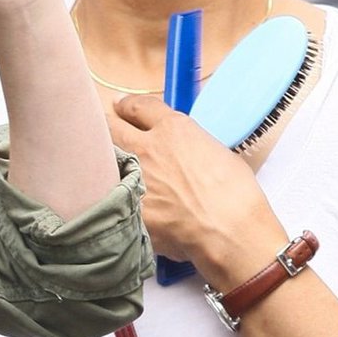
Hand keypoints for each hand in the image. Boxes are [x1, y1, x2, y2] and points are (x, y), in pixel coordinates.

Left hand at [110, 94, 286, 287]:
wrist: (226, 229)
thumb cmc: (235, 193)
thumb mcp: (217, 154)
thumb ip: (191, 147)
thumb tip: (182, 155)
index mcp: (173, 129)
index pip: (139, 107)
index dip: (127, 106)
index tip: (122, 108)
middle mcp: (147, 147)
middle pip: (111, 126)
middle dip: (107, 126)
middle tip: (105, 132)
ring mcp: (131, 175)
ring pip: (103, 158)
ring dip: (103, 158)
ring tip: (102, 162)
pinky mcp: (125, 204)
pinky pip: (108, 192)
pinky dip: (108, 193)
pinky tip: (109, 199)